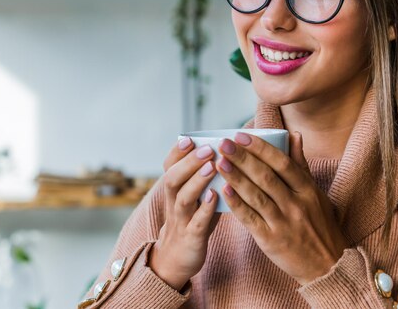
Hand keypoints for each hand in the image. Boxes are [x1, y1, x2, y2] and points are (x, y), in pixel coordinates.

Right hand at [148, 137, 220, 290]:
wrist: (178, 257)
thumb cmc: (194, 218)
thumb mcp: (195, 196)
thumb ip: (205, 177)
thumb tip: (228, 151)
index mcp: (174, 190)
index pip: (169, 166)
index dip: (177, 153)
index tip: (189, 139)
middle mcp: (174, 202)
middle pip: (173, 178)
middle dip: (189, 162)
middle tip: (208, 149)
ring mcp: (181, 220)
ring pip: (183, 198)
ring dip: (197, 181)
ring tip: (212, 166)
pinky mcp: (191, 237)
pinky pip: (197, 223)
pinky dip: (205, 209)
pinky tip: (216, 196)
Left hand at [216, 132, 347, 284]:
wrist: (328, 266)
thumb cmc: (320, 225)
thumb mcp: (316, 193)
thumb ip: (301, 164)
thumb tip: (295, 135)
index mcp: (307, 190)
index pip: (282, 163)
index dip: (260, 148)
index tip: (241, 135)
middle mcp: (296, 204)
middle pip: (266, 177)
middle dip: (243, 158)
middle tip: (224, 144)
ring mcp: (284, 223)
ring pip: (257, 196)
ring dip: (236, 178)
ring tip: (220, 162)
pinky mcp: (271, 240)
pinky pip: (250, 219)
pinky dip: (236, 204)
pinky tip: (223, 191)